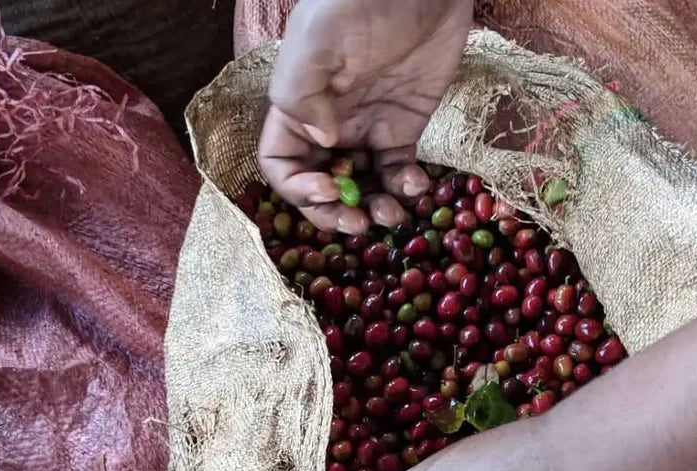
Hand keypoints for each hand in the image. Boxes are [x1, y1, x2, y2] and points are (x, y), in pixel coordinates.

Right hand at [259, 0, 472, 233]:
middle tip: (358, 223)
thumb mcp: (320, 40)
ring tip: (390, 215)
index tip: (326, 189)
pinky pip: (399, 170)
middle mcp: (328, 123)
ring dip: (373, 209)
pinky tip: (416, 186)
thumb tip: (323, 142)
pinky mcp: (404, 125)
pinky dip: (406, 188)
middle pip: (320, 184)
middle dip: (335, 211)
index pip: (280, 164)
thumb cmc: (359, 2)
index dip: (296, 188)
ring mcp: (368, 126)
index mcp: (297, 106)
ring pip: (361, 186)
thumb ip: (304, 94)